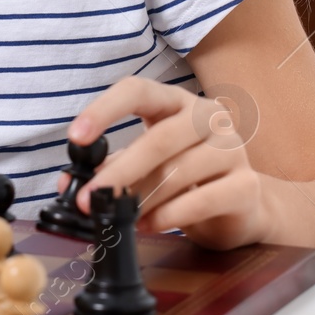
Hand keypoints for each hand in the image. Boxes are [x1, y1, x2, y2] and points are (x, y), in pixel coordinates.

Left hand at [61, 76, 267, 250]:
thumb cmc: (185, 178)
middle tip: (89, 199)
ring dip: (142, 200)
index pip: (138, 90)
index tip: (76, 137)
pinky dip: (169, 216)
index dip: (104, 109)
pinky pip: (202, 200)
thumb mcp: (144, 166)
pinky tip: (150, 225)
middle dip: (119, 172)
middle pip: (159, 138)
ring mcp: (233, 148)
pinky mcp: (247, 184)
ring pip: (178, 172)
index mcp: (176, 102)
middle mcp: (208, 116)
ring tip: (121, 217)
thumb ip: (108, 168)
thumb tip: (67, 182)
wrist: (241, 205)